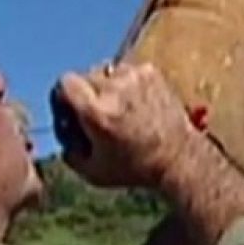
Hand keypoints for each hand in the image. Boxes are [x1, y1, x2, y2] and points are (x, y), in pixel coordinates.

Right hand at [50, 60, 195, 189]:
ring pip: (106, 71)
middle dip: (87, 94)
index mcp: (96, 111)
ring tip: (120, 110)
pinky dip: (128, 84)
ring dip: (108, 87)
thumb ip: (69, 153)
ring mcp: (134, 77)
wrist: (179, 159)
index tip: (73, 111)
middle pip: (85, 76)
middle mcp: (114, 89)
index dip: (65, 97)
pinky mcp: (151, 73)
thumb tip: (64, 138)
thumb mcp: (93, 173)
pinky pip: (128, 71)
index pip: (65, 82)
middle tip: (98, 114)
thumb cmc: (136, 169)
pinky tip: (136, 105)